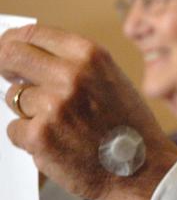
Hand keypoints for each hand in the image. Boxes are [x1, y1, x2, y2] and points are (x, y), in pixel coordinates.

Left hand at [0, 25, 176, 199]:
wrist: (140, 166)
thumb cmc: (127, 123)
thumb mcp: (110, 77)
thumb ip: (74, 63)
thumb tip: (30, 56)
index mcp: (90, 55)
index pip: (33, 33)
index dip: (12, 40)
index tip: (5, 47)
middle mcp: (71, 74)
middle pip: (11, 56)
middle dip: (5, 65)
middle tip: (9, 76)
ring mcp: (53, 104)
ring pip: (13, 97)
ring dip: (27, 109)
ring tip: (58, 123)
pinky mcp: (39, 135)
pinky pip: (15, 129)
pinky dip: (29, 137)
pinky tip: (57, 142)